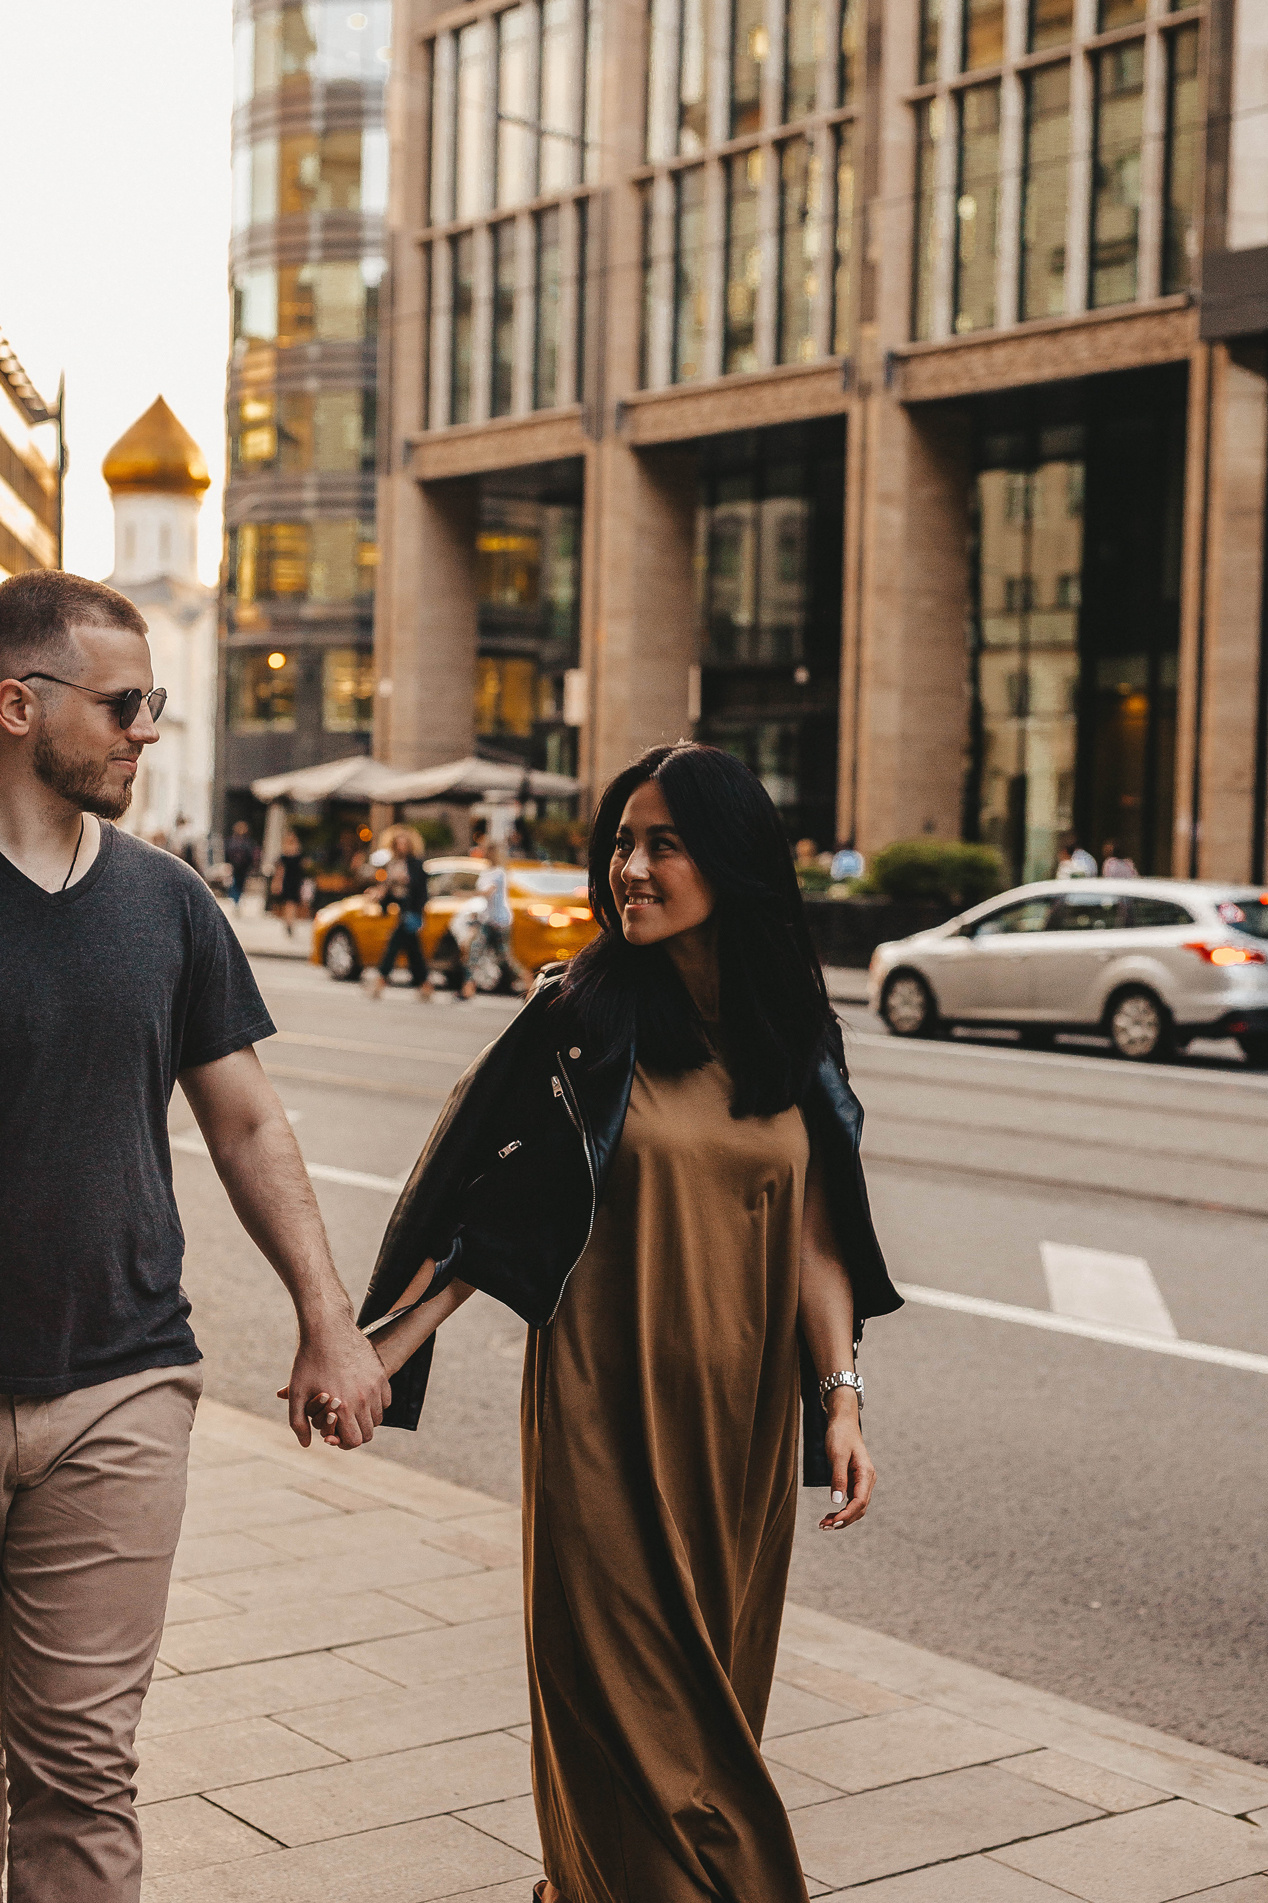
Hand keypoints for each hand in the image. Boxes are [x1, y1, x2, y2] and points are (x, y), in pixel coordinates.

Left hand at [276, 1315, 392, 1449]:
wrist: (327, 1329)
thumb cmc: (308, 1361)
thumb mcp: (297, 1392)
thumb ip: (298, 1423)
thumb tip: (307, 1444)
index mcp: (344, 1407)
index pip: (355, 1441)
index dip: (344, 1442)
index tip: (334, 1436)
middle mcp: (364, 1399)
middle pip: (369, 1433)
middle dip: (355, 1433)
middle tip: (342, 1425)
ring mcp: (375, 1386)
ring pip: (379, 1417)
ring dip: (366, 1419)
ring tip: (350, 1410)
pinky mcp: (381, 1374)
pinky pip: (386, 1400)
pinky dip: (376, 1403)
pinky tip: (361, 1396)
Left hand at [818, 1393, 875, 1531]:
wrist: (843, 1422)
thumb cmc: (840, 1435)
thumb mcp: (837, 1455)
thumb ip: (838, 1478)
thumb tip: (837, 1502)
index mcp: (866, 1473)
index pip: (860, 1501)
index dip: (847, 1514)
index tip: (833, 1522)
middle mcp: (867, 1480)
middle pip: (859, 1508)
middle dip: (843, 1520)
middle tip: (824, 1526)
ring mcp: (862, 1482)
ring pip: (855, 1507)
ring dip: (842, 1518)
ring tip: (824, 1524)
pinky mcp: (854, 1482)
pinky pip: (851, 1501)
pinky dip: (841, 1510)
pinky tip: (830, 1516)